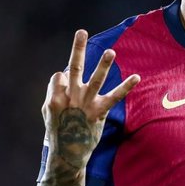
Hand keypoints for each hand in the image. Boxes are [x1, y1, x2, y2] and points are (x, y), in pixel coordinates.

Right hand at [42, 29, 139, 169]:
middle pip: (74, 67)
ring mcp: (85, 104)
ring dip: (103, 65)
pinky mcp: (99, 112)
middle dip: (77, 48)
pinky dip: (126, 86)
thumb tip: (61, 75)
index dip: (62, 81)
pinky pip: (114, 97)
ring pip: (95, 79)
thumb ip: (53, 92)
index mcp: (55, 96)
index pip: (60, 76)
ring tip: (111, 51)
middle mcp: (70, 97)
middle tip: (82, 31)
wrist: (67, 154)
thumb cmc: (57, 131)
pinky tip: (136, 77)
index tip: (64, 91)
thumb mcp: (47, 112)